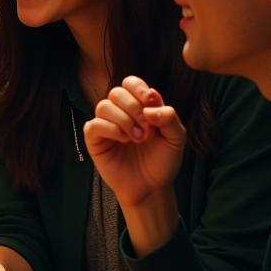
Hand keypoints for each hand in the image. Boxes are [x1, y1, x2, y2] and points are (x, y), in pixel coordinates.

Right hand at [83, 77, 186, 209]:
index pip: (130, 83)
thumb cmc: (162, 161)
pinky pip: (94, 124)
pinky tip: (123, 141)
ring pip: (103, 106)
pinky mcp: (94, 140)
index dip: (139, 89)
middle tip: (147, 130)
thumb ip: (169, 118)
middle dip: (134, 108)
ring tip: (137, 139)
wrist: (151, 187)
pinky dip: (111, 130)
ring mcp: (106, 125)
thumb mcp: (176, 138)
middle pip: (116, 92)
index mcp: (139, 106)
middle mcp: (120, 113)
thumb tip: (150, 108)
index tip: (151, 103)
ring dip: (124, 120)